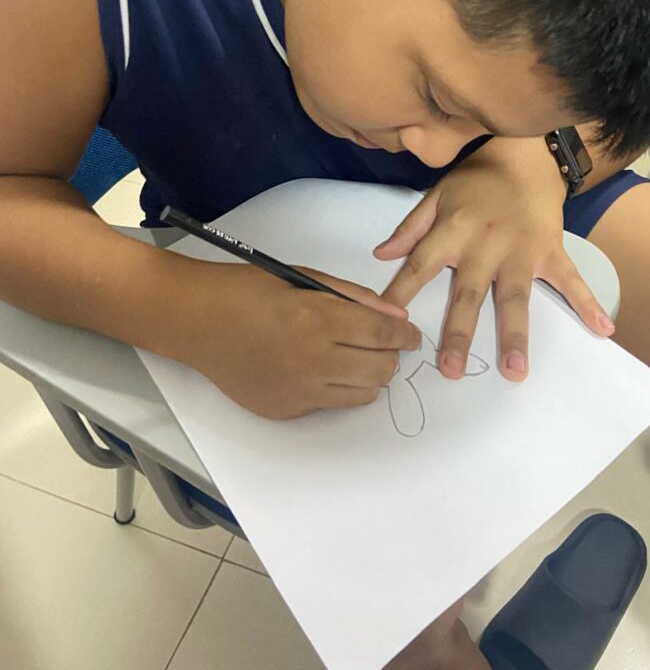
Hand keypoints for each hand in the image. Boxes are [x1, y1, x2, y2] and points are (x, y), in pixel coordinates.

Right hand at [181, 260, 421, 419]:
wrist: (197, 321)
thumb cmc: (249, 290)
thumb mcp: (306, 279)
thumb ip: (355, 298)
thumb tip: (396, 318)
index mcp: (317, 318)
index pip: (382, 335)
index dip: (405, 337)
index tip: (411, 336)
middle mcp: (311, 360)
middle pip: (381, 370)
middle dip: (390, 357)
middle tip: (382, 345)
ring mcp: (298, 391)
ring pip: (363, 394)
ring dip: (369, 376)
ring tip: (353, 357)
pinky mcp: (285, 411)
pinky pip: (330, 405)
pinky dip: (336, 388)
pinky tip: (319, 369)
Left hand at [374, 137, 613, 382]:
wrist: (525, 153)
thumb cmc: (476, 178)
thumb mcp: (437, 195)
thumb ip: (410, 228)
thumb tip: (381, 256)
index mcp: (452, 231)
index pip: (420, 266)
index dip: (401, 293)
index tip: (387, 325)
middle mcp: (485, 245)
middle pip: (469, 293)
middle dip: (460, 331)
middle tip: (451, 370)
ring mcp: (521, 251)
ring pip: (516, 297)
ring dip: (516, 334)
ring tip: (516, 371)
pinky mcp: (551, 250)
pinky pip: (570, 279)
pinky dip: (588, 302)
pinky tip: (603, 328)